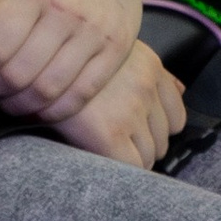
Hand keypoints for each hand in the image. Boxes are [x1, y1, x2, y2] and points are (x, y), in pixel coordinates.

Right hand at [46, 41, 183, 168]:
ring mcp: (131, 111)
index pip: (177, 115)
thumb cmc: (74, 59)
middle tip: (119, 145)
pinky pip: (133, 167)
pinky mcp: (110, 134)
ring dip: (132, 159)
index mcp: (151, 67)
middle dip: (144, 146)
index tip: (140, 133)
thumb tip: (182, 88)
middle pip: (164, 139)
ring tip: (107, 153)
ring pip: (150, 156)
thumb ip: (149, 70)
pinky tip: (102, 160)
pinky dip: (122, 170)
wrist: (38, 63)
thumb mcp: (117, 51)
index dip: (158, 129)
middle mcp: (146, 88)